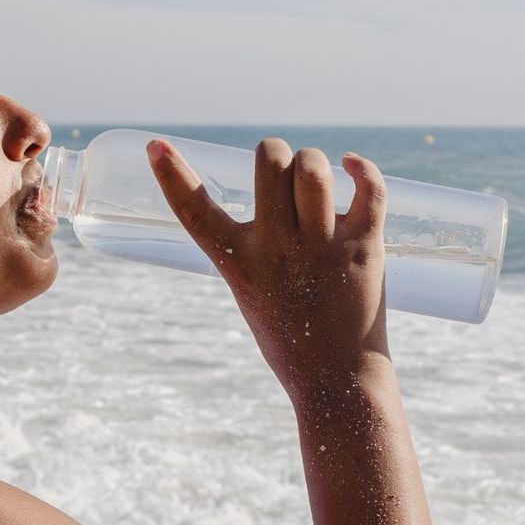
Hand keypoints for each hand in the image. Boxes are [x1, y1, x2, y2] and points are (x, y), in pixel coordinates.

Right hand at [146, 136, 390, 400]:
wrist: (336, 379)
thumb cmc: (290, 336)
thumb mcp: (250, 290)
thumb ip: (252, 244)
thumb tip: (277, 181)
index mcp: (240, 264)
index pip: (194, 212)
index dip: (170, 175)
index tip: (155, 145)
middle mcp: (278, 250)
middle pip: (270, 161)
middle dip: (274, 154)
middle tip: (281, 174)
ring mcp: (322, 247)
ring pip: (314, 168)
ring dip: (313, 162)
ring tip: (315, 179)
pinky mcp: (364, 248)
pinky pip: (370, 189)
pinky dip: (362, 168)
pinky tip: (351, 166)